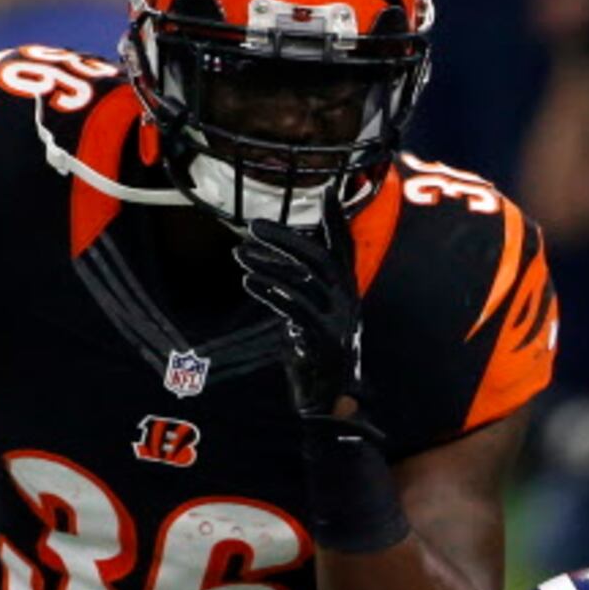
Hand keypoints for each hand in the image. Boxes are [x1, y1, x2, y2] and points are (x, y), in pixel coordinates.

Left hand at [235, 213, 364, 419]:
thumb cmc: (316, 351)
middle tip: (253, 226)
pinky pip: (296, 310)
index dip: (337, 221)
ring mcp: (339, 321)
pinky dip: (272, 293)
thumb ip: (304, 286)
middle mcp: (348, 301)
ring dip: (269, 265)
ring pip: (304, 282)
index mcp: (347, 290)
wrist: (330, 398)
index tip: (327, 191)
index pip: (345, 248)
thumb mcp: (312, 313)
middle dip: (286, 238)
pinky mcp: (324, 340)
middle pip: (319, 259)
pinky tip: (249, 283)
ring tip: (239, 255)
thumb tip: (280, 258)